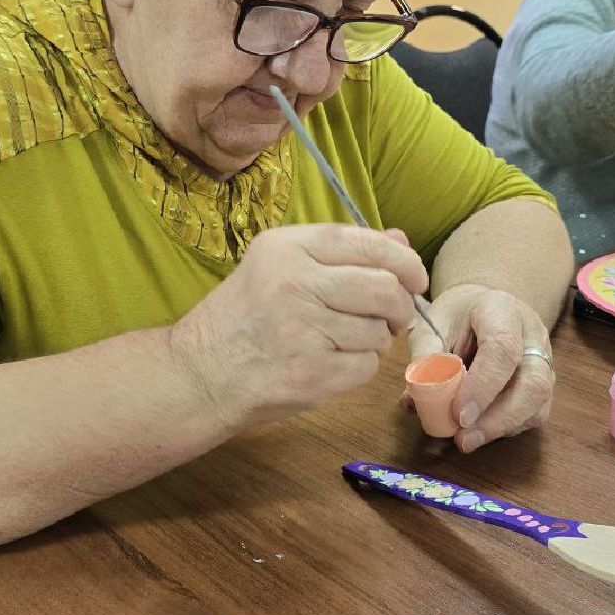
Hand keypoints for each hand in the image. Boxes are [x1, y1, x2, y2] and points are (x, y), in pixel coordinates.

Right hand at [170, 224, 426, 430]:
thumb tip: (400, 240)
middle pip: (385, 288)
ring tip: (340, 341)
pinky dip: (357, 368)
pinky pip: (366, 366)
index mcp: (286, 247)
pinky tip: (327, 364)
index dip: (404, 261)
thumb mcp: (280, 268)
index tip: (414, 279)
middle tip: (393, 318)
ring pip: (379, 331)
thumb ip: (340, 253)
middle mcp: (293, 282)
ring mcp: (302, 329)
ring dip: (373, 341)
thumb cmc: (244, 319)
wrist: (200, 374)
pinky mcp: (312, 372)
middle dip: (401, 306)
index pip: (368, 244)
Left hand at [405, 283, 553, 452]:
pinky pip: (535, 412)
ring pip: (538, 402)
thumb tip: (415, 402)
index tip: (458, 415)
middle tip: (464, 439)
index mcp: (502, 310)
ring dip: (502, 427)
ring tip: (467, 440)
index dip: (482, 386)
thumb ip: (425, 357)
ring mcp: (543, 359)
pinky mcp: (543, 382)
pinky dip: (507, 427)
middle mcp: (532, 334)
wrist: (481, 305)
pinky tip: (481, 431)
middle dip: (499, 418)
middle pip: (533, 383)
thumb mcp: (432, 324)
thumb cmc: (455, 316)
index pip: (502, 349)